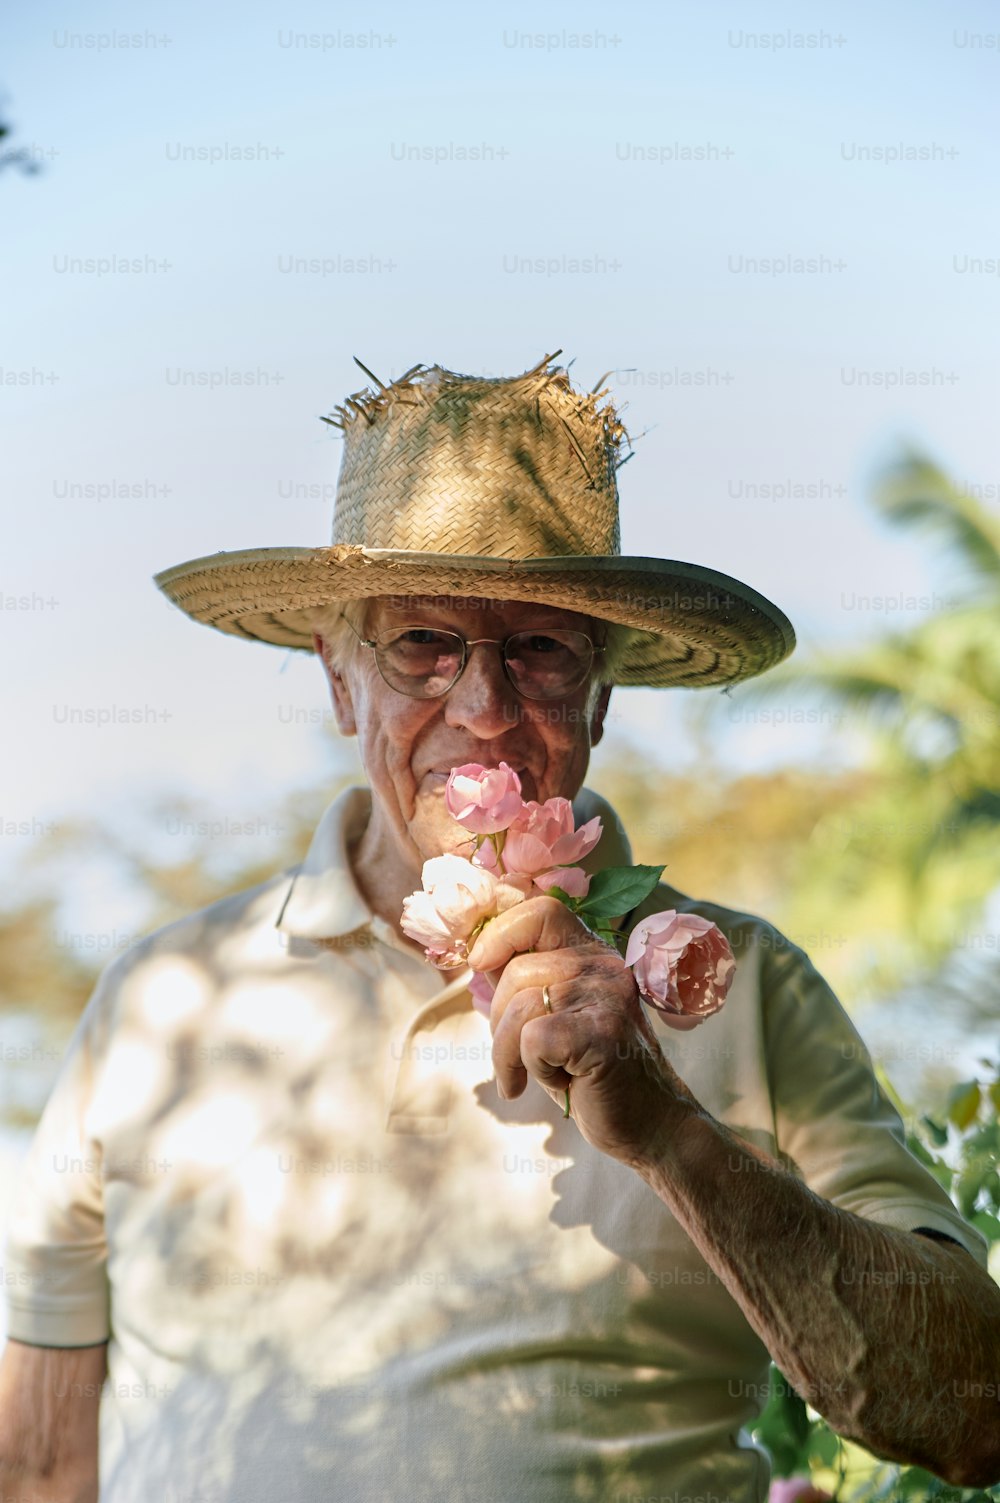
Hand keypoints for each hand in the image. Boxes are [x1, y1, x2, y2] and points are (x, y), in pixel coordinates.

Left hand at [467, 895, 702, 1165]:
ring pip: (520, 1005)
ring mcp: (607, 997)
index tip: (480, 965)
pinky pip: (533, 1039)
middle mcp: (604, 966)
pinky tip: (561, 1083)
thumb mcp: (556, 1015)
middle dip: (498, 1021)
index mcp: (593, 954)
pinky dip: (534, 1069)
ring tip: (531, 1077)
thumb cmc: (592, 1071)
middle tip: (513, 1058)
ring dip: (508, 1053)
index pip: (542, 910)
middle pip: (517, 968)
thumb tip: (477, 956)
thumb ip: (524, 981)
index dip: (502, 932)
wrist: (650, 1122)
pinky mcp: (602, 1033)